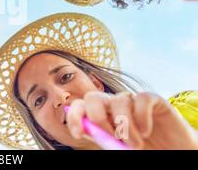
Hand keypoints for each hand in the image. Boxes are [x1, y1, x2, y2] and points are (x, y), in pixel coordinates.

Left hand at [67, 91, 197, 149]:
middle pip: (93, 97)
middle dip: (97, 118)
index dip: (74, 116)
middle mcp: (112, 105)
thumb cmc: (142, 150)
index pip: (79, 106)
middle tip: (113, 138)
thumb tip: (85, 130)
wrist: (172, 150)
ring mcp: (131, 100)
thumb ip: (102, 140)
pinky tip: (145, 131)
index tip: (78, 133)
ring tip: (135, 145)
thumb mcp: (118, 148)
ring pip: (118, 100)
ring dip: (125, 126)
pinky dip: (141, 117)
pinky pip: (141, 99)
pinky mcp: (152, 99)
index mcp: (100, 116)